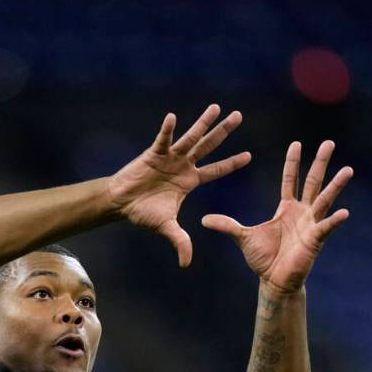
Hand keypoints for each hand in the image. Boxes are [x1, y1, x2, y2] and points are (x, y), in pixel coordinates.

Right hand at [107, 105, 249, 266]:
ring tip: (216, 107)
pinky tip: (172, 117)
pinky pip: (162, 140)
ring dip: (203, 122)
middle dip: (224, 131)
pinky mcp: (153, 153)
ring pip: (190, 137)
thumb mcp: (166, 227)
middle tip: (239, 115)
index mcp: (190, 181)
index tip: (250, 155)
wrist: (121, 202)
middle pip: (209, 145)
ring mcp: (170, 157)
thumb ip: (180, 241)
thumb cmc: (144, 212)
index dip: (232, 163)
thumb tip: (186, 264)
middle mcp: (183, 165)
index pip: (217, 170)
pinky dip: (167, 130)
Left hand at [202, 141, 351, 292]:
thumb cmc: (263, 259)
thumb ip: (226, 225)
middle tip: (329, 142)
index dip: (293, 162)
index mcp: (286, 208)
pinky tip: (344, 212)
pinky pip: (326, 228)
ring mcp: (311, 225)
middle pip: (312, 181)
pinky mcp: (315, 240)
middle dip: (320, 162)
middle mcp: (302, 212)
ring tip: (348, 169)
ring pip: (325, 200)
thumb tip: (204, 219)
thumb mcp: (242, 237)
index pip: (290, 179)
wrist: (274, 281)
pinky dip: (334, 221)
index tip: (296, 143)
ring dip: (336, 185)